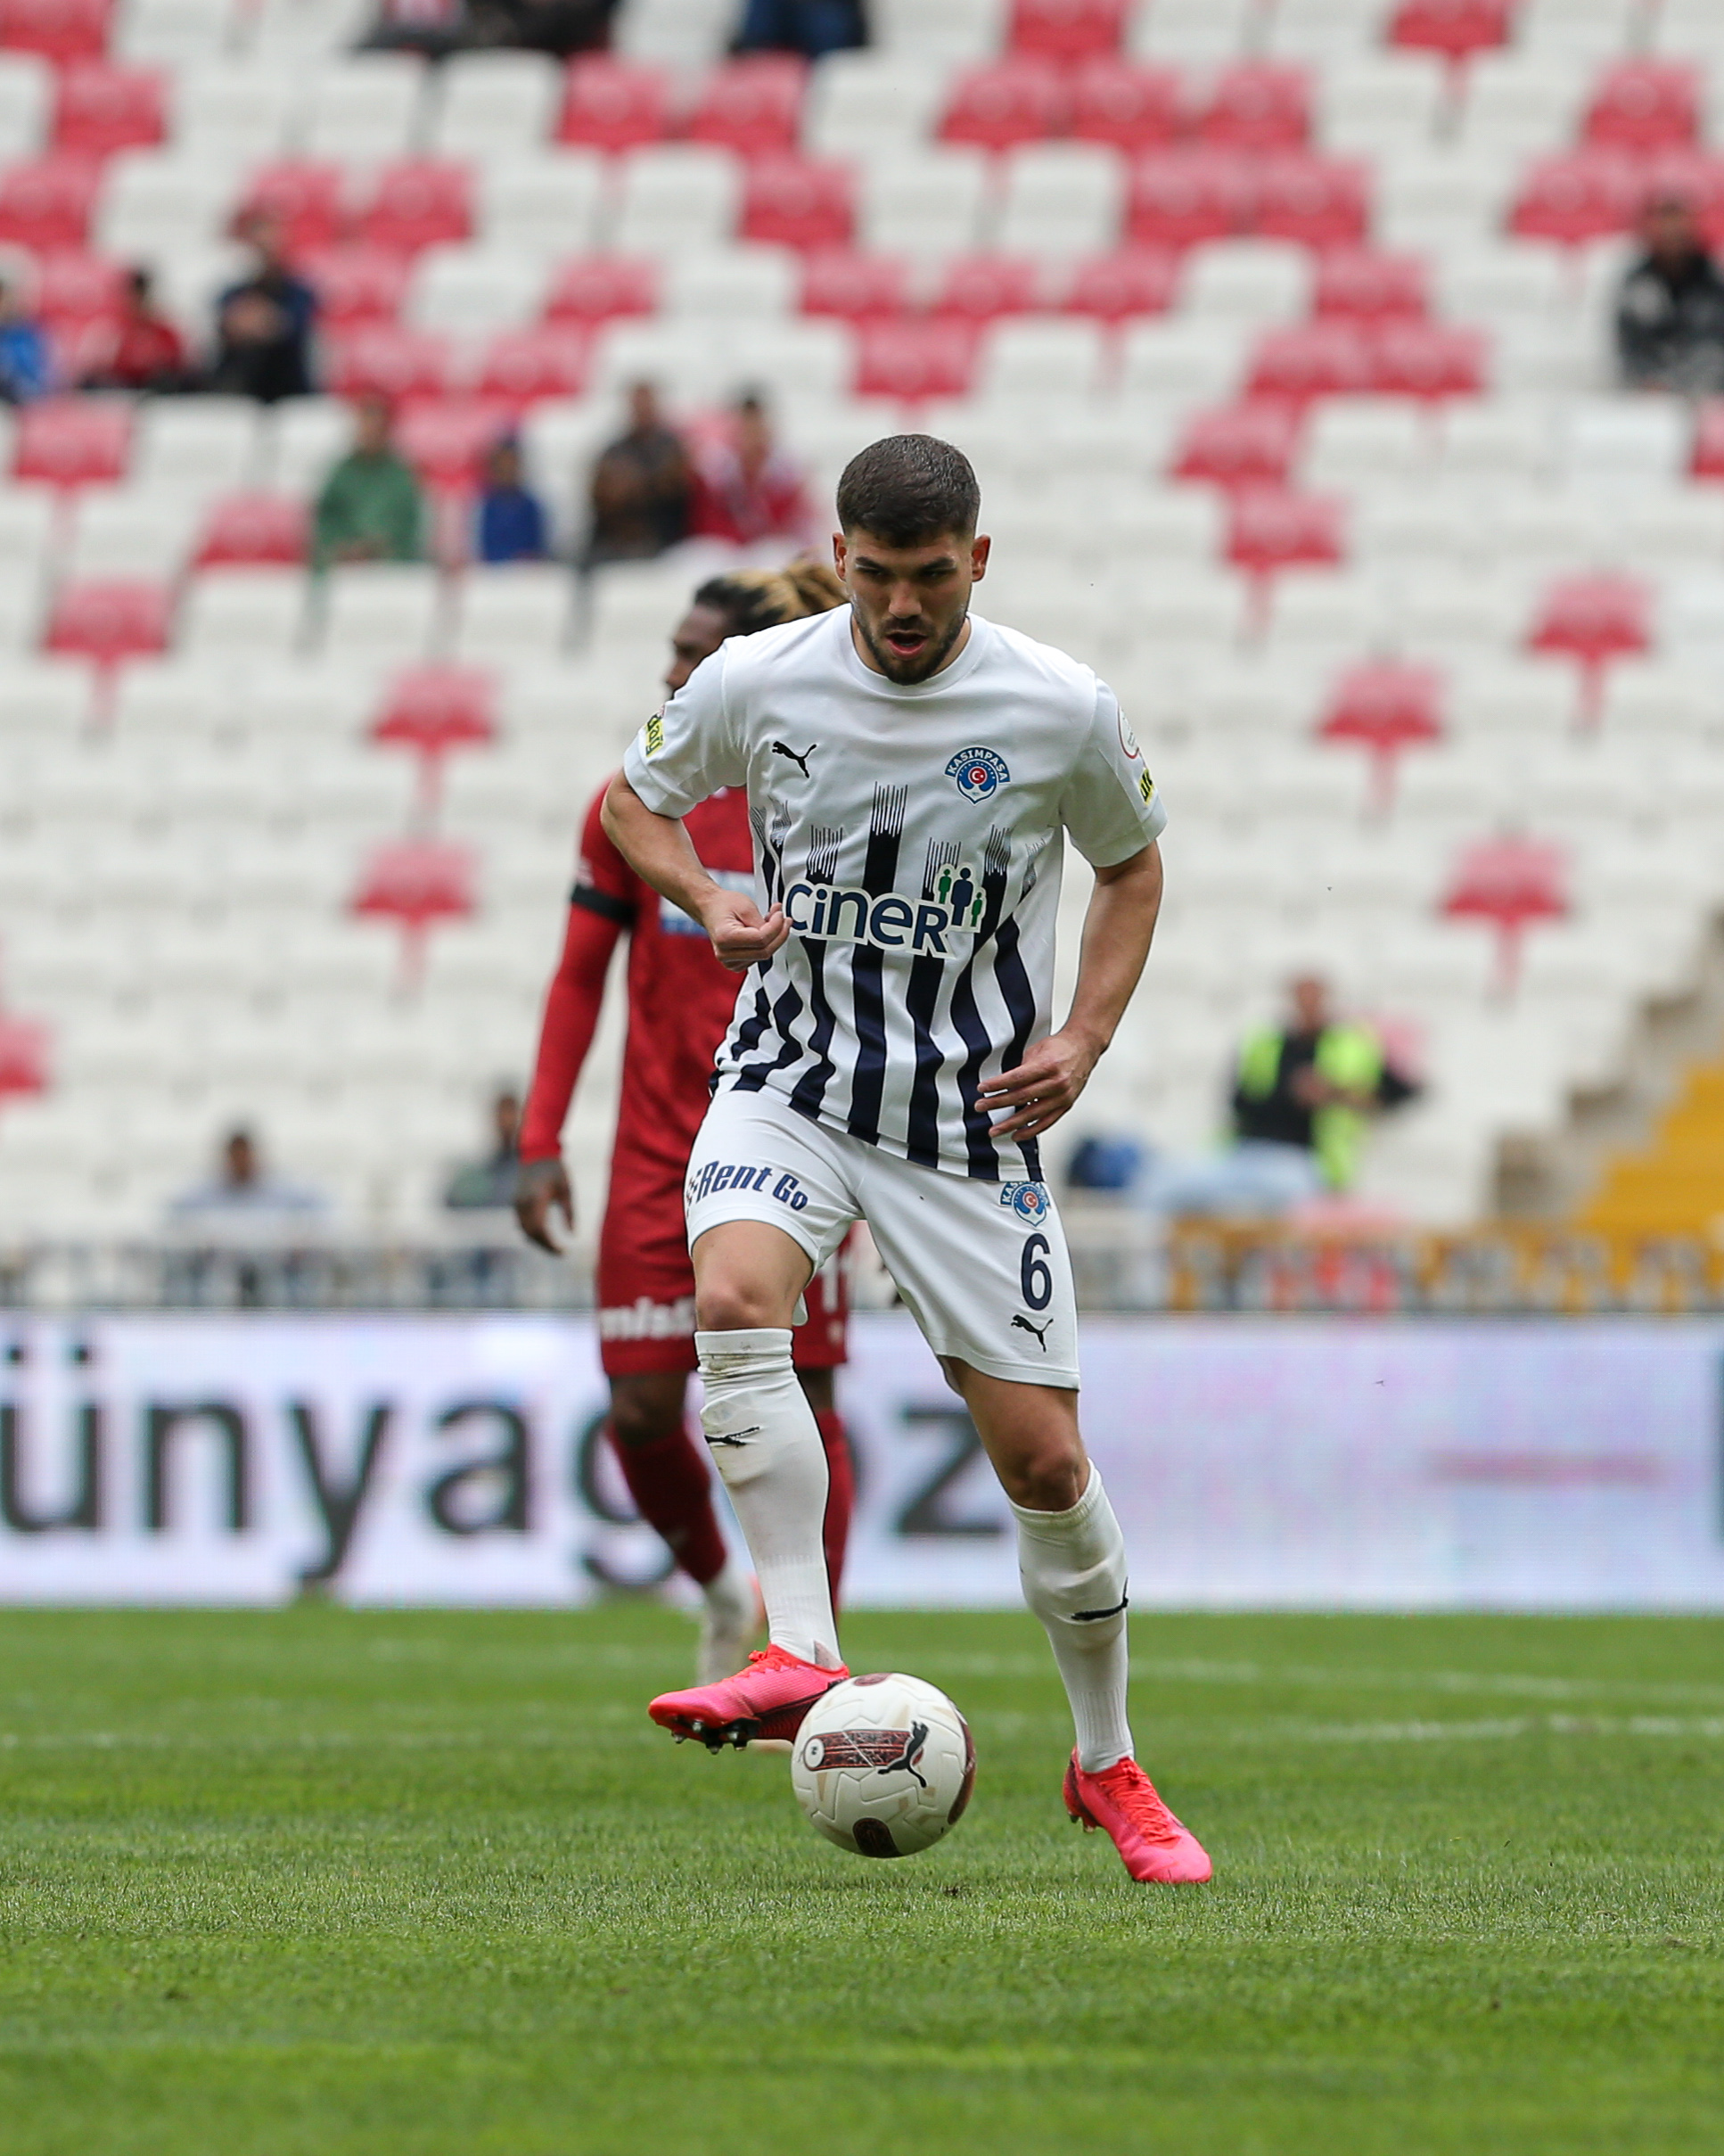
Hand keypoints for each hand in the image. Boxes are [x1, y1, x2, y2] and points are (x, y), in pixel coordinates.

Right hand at [515, 1157, 572, 1253]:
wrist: (537, 1153)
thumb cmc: (556, 1170)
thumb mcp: (567, 1190)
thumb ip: (569, 1212)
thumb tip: (573, 1234)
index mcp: (536, 1200)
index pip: (541, 1230)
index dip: (550, 1244)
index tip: (564, 1252)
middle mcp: (523, 1203)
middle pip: (531, 1234)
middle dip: (544, 1246)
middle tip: (560, 1253)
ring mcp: (517, 1203)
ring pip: (524, 1231)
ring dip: (537, 1241)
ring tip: (553, 1248)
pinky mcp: (516, 1202)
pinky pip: (522, 1224)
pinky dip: (532, 1233)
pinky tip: (545, 1237)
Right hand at [701, 889, 788, 972]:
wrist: (711, 909)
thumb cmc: (723, 906)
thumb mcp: (746, 907)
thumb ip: (762, 922)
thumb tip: (778, 930)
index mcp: (725, 938)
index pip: (760, 940)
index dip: (776, 927)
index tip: (780, 916)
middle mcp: (725, 954)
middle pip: (764, 952)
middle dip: (779, 934)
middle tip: (784, 920)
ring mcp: (730, 962)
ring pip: (764, 955)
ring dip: (773, 938)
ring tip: (772, 921)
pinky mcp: (736, 964)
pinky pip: (759, 957)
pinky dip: (766, 944)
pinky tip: (765, 932)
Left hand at [977, 1029, 1102, 1141]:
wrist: (1085, 1048)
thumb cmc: (1058, 1047)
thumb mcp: (1037, 1050)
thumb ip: (1021, 1069)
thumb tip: (1002, 1087)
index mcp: (1048, 1065)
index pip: (1017, 1078)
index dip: (997, 1084)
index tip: (981, 1089)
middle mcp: (1057, 1082)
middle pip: (1021, 1097)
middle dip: (997, 1103)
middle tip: (980, 1107)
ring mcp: (1063, 1096)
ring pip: (1032, 1114)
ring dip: (1010, 1124)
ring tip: (993, 1130)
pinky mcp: (1066, 1105)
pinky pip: (1046, 1122)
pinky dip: (1031, 1130)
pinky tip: (1016, 1135)